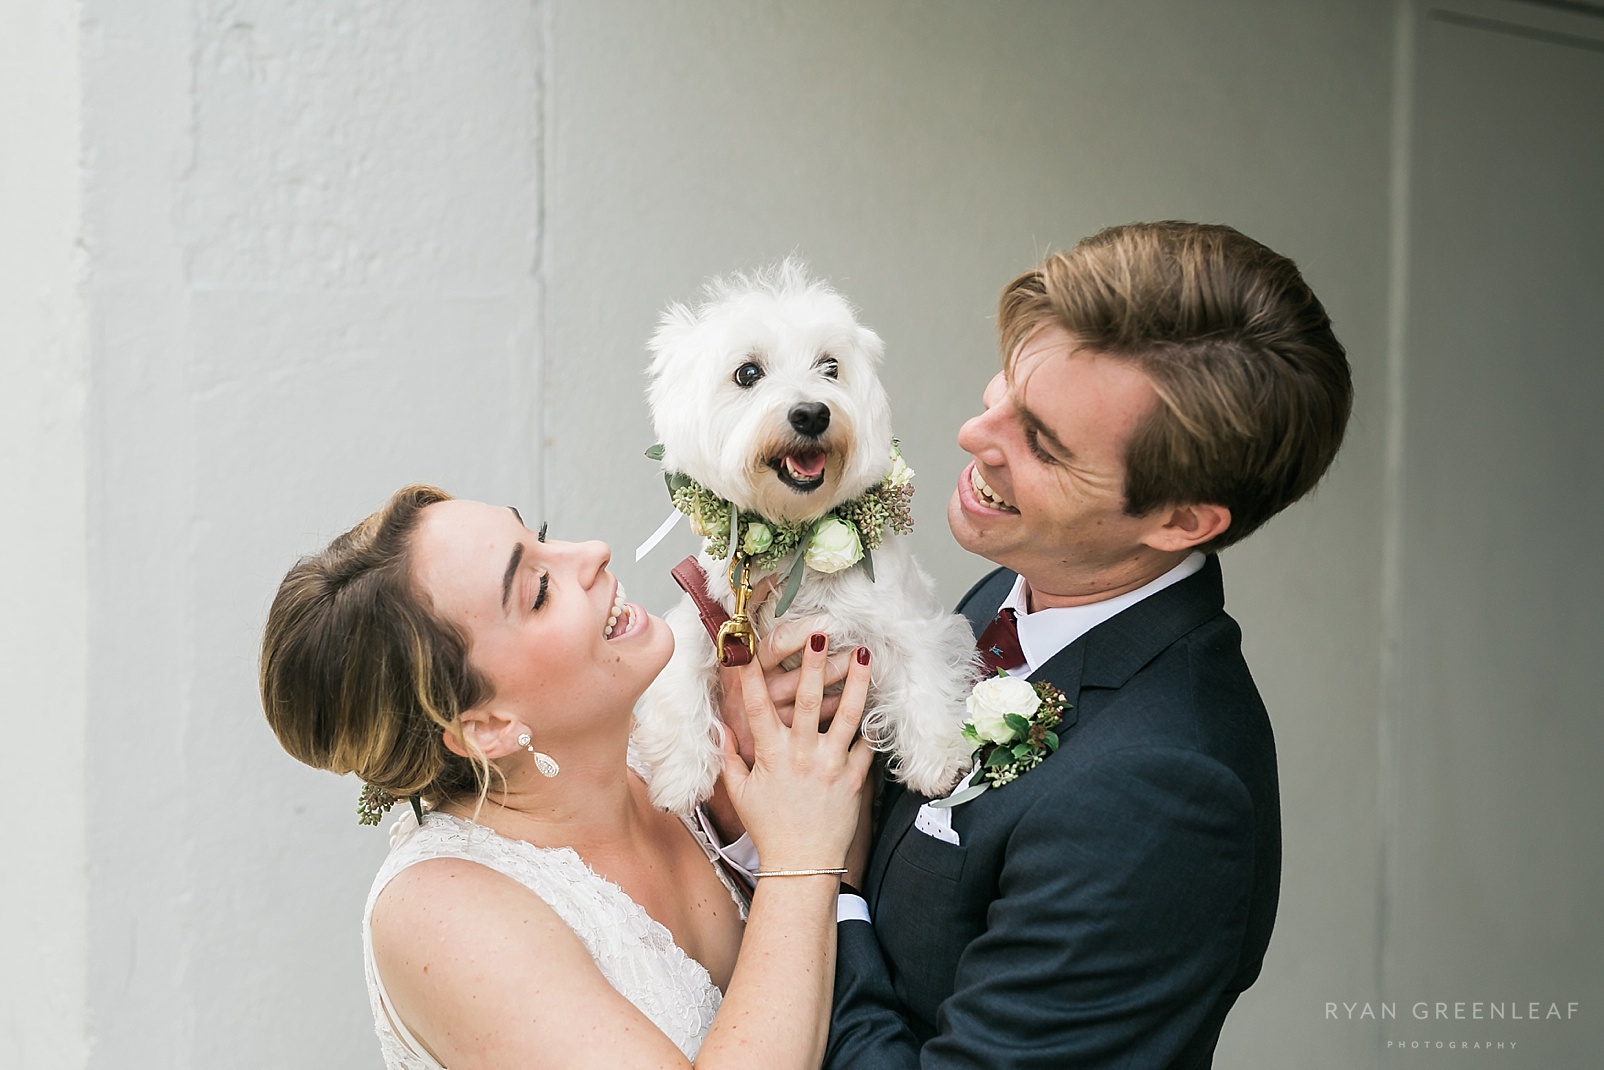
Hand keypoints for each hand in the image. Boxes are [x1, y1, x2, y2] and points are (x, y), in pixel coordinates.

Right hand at [720, 634, 874, 869]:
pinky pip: (867, 746)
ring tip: (864, 655)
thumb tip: (719, 727)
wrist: (801, 865)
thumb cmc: (769, 829)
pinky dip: (874, 725)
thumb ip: (728, 757)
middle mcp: (802, 755)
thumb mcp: (740, 793)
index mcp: (771, 755)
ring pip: (847, 716)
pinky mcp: (854, 779)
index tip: (746, 647)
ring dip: (856, 683)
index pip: (757, 707)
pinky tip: (881, 701)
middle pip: (809, 701)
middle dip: (814, 665)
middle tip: (820, 634)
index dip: (750, 675)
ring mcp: (831, 766)